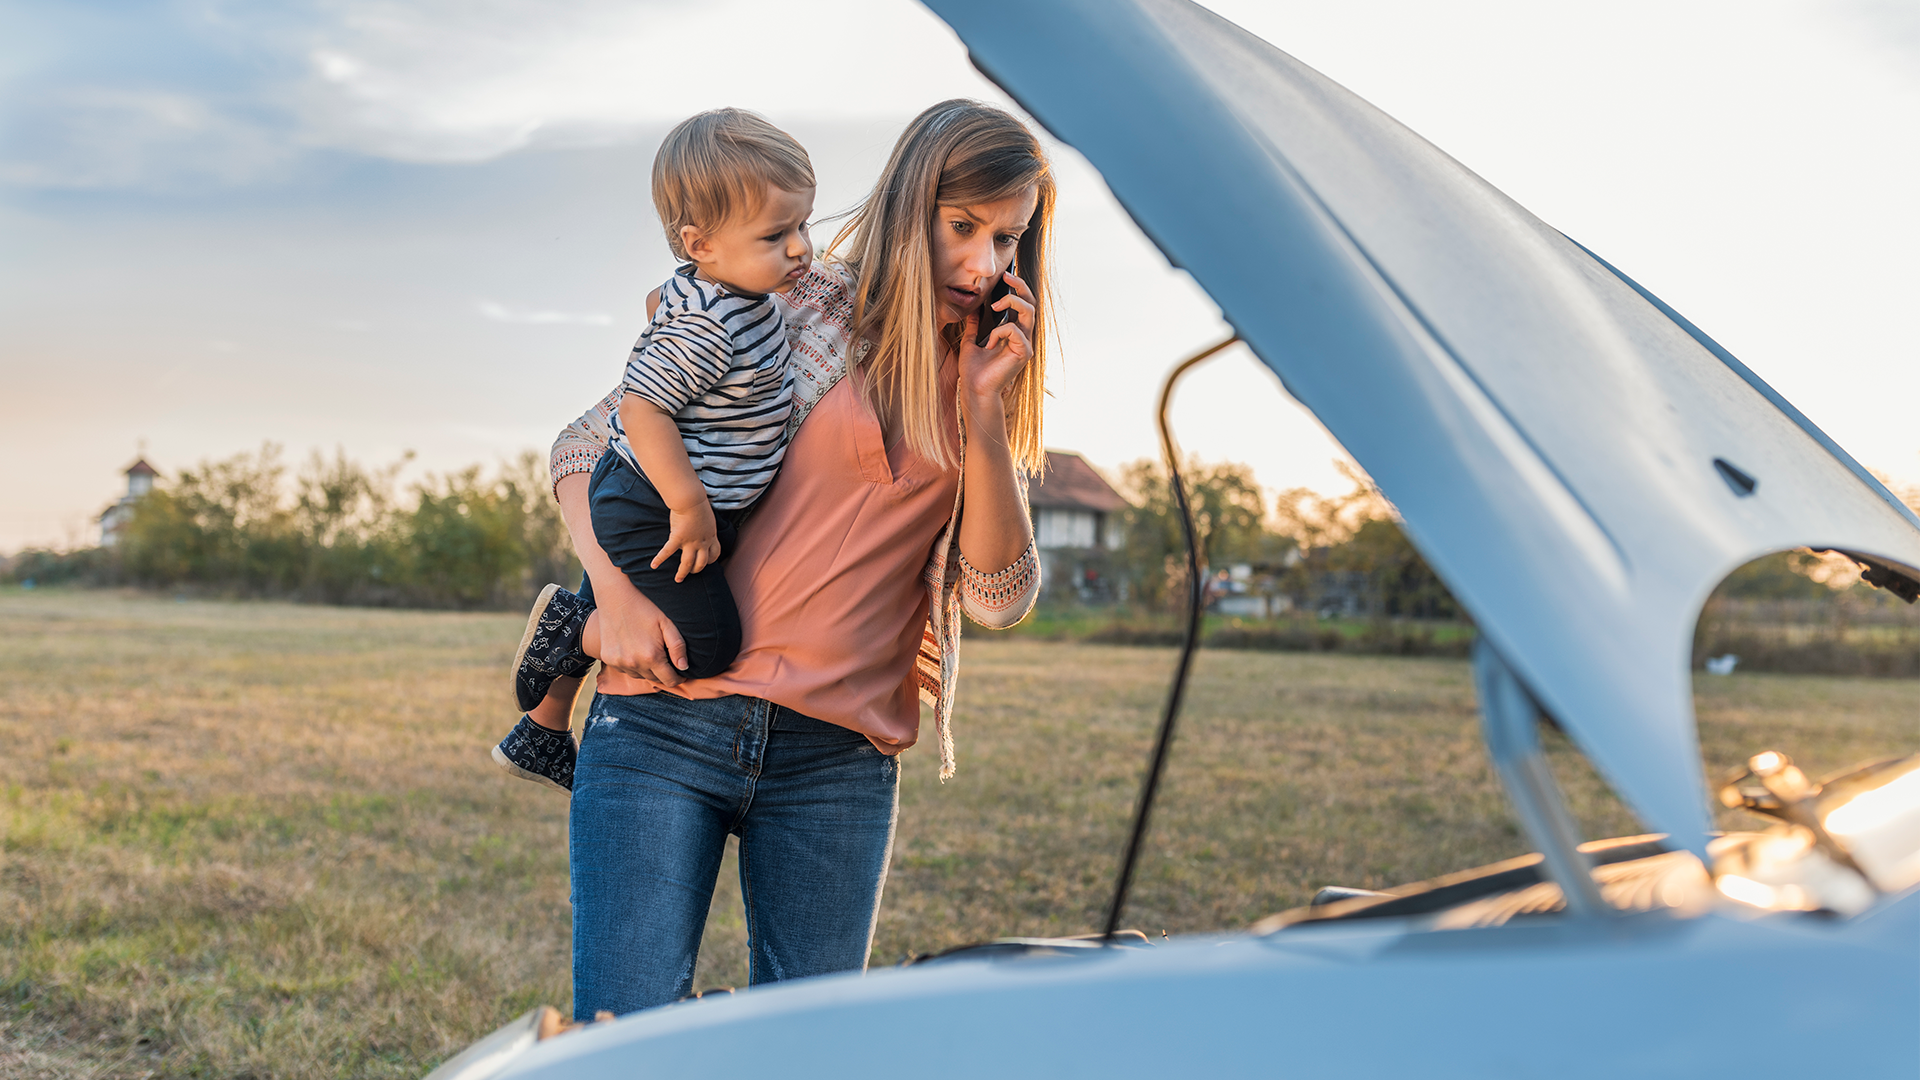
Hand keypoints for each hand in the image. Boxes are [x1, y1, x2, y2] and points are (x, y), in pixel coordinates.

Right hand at [594, 577, 688, 686]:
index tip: (681, 674)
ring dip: (647, 670)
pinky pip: (625, 670)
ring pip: (639, 676)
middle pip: (654, 680)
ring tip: (650, 655)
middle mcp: (634, 664)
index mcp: (651, 657)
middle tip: (667, 662)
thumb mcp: (667, 624)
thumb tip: (684, 667)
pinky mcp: (608, 658)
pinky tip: (635, 652)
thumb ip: (678, 647)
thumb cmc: (645, 608)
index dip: (678, 679)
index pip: (669, 680)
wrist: (616, 598)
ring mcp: (619, 662)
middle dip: (663, 674)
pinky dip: (632, 666)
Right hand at [650, 500, 721, 582]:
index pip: (715, 553)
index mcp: (710, 536)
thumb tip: (701, 522)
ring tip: (678, 580)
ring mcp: (690, 542)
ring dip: (683, 573)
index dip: (711, 560)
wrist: (691, 500)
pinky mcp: (677, 538)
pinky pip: (668, 551)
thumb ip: (705, 524)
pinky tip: (653, 565)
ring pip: (688, 563)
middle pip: (702, 562)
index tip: (708, 562)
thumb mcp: (708, 517)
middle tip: (692, 573)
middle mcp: (702, 542)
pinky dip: (659, 559)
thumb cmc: (699, 504)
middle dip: (697, 569)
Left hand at [959, 269, 1035, 403]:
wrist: (974, 390)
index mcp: (1013, 334)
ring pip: (1029, 311)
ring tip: (994, 306)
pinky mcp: (1024, 353)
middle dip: (1020, 286)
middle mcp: (1023, 337)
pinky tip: (989, 344)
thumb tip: (974, 309)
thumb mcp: (971, 341)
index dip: (1017, 289)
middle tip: (1006, 277)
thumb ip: (975, 325)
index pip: (1022, 305)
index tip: (1004, 277)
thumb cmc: (973, 371)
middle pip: (1031, 303)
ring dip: (1011, 302)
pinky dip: (999, 332)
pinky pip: (1015, 330)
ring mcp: (1025, 345)